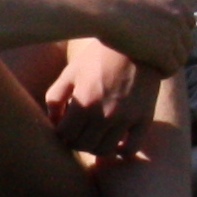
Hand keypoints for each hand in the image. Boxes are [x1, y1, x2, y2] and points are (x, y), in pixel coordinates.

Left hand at [42, 36, 154, 153]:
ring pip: (104, 150)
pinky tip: (115, 141)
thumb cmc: (99, 57)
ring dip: (95, 147)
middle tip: (77, 133)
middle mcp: (105, 114)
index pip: (65, 135)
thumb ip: (55, 97)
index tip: (63, 128)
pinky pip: (131, 148)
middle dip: (75, 141)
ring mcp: (126, 119)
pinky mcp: (144, 119)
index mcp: (84, 102)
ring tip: (94, 136)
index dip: (61, 134)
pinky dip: (120, 151)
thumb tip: (52, 121)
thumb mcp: (71, 72)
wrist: (136, 46)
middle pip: (83, 145)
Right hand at [90, 0, 193, 74]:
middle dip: (175, 51)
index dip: (178, 35)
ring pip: (181, 58)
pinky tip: (152, 73)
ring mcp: (174, 36)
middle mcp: (179, 18)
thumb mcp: (139, 1)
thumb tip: (146, 21)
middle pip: (187, 42)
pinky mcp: (164, 53)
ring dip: (170, 64)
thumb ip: (150, 10)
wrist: (103, 9)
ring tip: (155, 68)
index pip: (189, 24)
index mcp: (175, 3)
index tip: (163, 42)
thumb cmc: (109, 4)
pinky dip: (164, 73)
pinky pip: (172, 69)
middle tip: (159, 59)